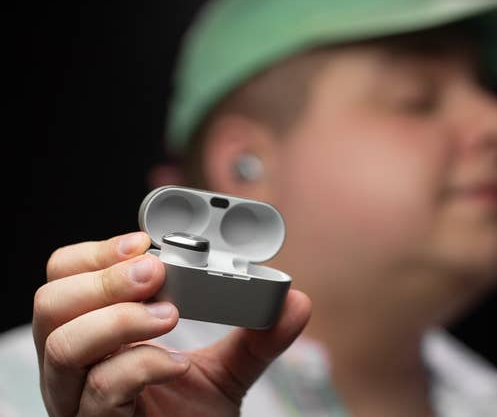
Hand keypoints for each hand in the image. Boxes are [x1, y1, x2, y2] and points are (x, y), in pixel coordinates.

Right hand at [33, 231, 310, 415]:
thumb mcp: (225, 369)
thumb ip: (256, 336)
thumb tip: (296, 303)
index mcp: (97, 337)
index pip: (66, 279)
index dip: (98, 254)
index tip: (146, 244)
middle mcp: (76, 366)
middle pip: (51, 304)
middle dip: (106, 279)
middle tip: (156, 273)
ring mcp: (79, 401)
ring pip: (63, 345)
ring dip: (119, 318)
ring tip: (170, 315)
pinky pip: (101, 389)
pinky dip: (142, 364)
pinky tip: (177, 364)